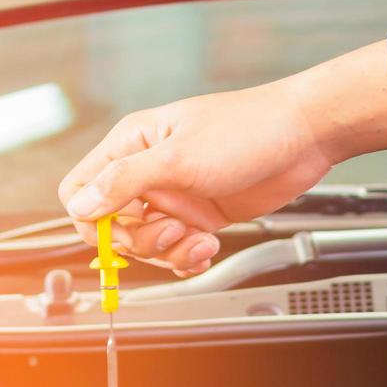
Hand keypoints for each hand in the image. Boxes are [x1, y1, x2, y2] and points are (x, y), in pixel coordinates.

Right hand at [59, 41, 386, 273]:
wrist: (305, 136)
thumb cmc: (248, 129)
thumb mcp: (179, 158)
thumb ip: (125, 181)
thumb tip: (82, 204)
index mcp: (132, 144)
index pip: (81, 189)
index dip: (92, 218)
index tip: (118, 231)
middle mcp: (149, 170)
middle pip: (114, 225)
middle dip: (142, 240)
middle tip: (173, 232)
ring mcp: (176, 194)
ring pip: (148, 243)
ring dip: (171, 252)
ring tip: (200, 240)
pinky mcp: (201, 214)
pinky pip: (178, 248)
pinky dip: (189, 257)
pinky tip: (208, 248)